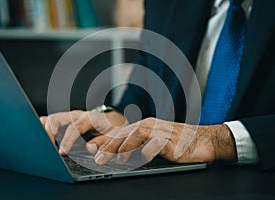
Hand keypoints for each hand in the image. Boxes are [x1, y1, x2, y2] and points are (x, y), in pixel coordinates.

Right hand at [40, 110, 126, 155]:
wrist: (112, 119)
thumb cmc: (112, 127)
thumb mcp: (114, 135)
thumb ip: (104, 141)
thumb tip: (90, 147)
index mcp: (89, 118)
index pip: (75, 127)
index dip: (67, 140)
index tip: (62, 152)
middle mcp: (77, 115)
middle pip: (57, 119)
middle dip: (49, 132)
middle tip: (47, 149)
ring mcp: (70, 117)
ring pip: (52, 119)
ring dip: (44, 130)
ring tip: (40, 143)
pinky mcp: (66, 120)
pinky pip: (52, 121)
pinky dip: (44, 127)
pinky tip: (39, 133)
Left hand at [92, 118, 236, 164]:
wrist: (203, 140)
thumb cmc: (177, 143)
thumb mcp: (153, 144)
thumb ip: (136, 147)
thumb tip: (117, 156)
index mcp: (143, 127)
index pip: (119, 131)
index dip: (103, 139)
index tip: (89, 148)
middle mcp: (149, 126)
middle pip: (124, 132)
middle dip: (108, 145)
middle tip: (96, 158)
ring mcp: (160, 131)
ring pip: (137, 134)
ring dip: (124, 147)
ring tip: (115, 160)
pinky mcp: (171, 140)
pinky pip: (156, 143)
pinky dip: (147, 151)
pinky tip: (142, 159)